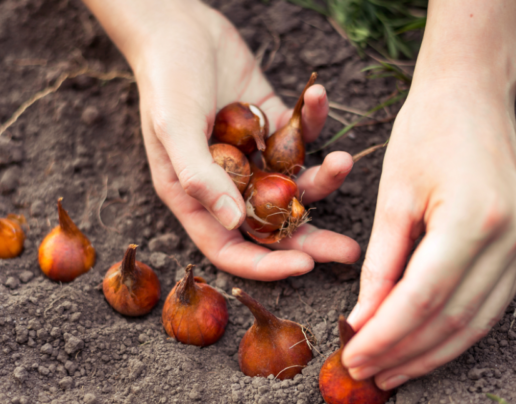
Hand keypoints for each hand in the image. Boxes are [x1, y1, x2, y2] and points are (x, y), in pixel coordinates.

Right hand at [84, 0, 359, 279]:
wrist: (178, 24)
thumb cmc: (166, 77)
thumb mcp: (174, 127)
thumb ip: (200, 176)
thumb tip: (232, 222)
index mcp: (196, 196)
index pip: (231, 248)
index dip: (266, 264)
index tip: (305, 267)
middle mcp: (227, 183)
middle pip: (272, 226)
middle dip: (312, 240)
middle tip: (350, 252)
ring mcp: (253, 156)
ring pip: (295, 184)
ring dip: (324, 178)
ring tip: (344, 161)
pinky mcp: (272, 125)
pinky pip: (300, 135)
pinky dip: (312, 119)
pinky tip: (317, 94)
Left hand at [342, 0, 515, 389]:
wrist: (472, 96)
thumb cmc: (424, 132)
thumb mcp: (393, 197)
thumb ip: (381, 265)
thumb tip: (363, 322)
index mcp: (474, 220)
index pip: (422, 300)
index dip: (384, 336)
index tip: (352, 357)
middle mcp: (510, 239)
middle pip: (451, 320)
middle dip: (404, 354)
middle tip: (365, 373)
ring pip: (475, 323)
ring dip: (430, 354)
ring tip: (391, 373)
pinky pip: (488, 307)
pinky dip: (453, 333)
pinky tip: (423, 347)